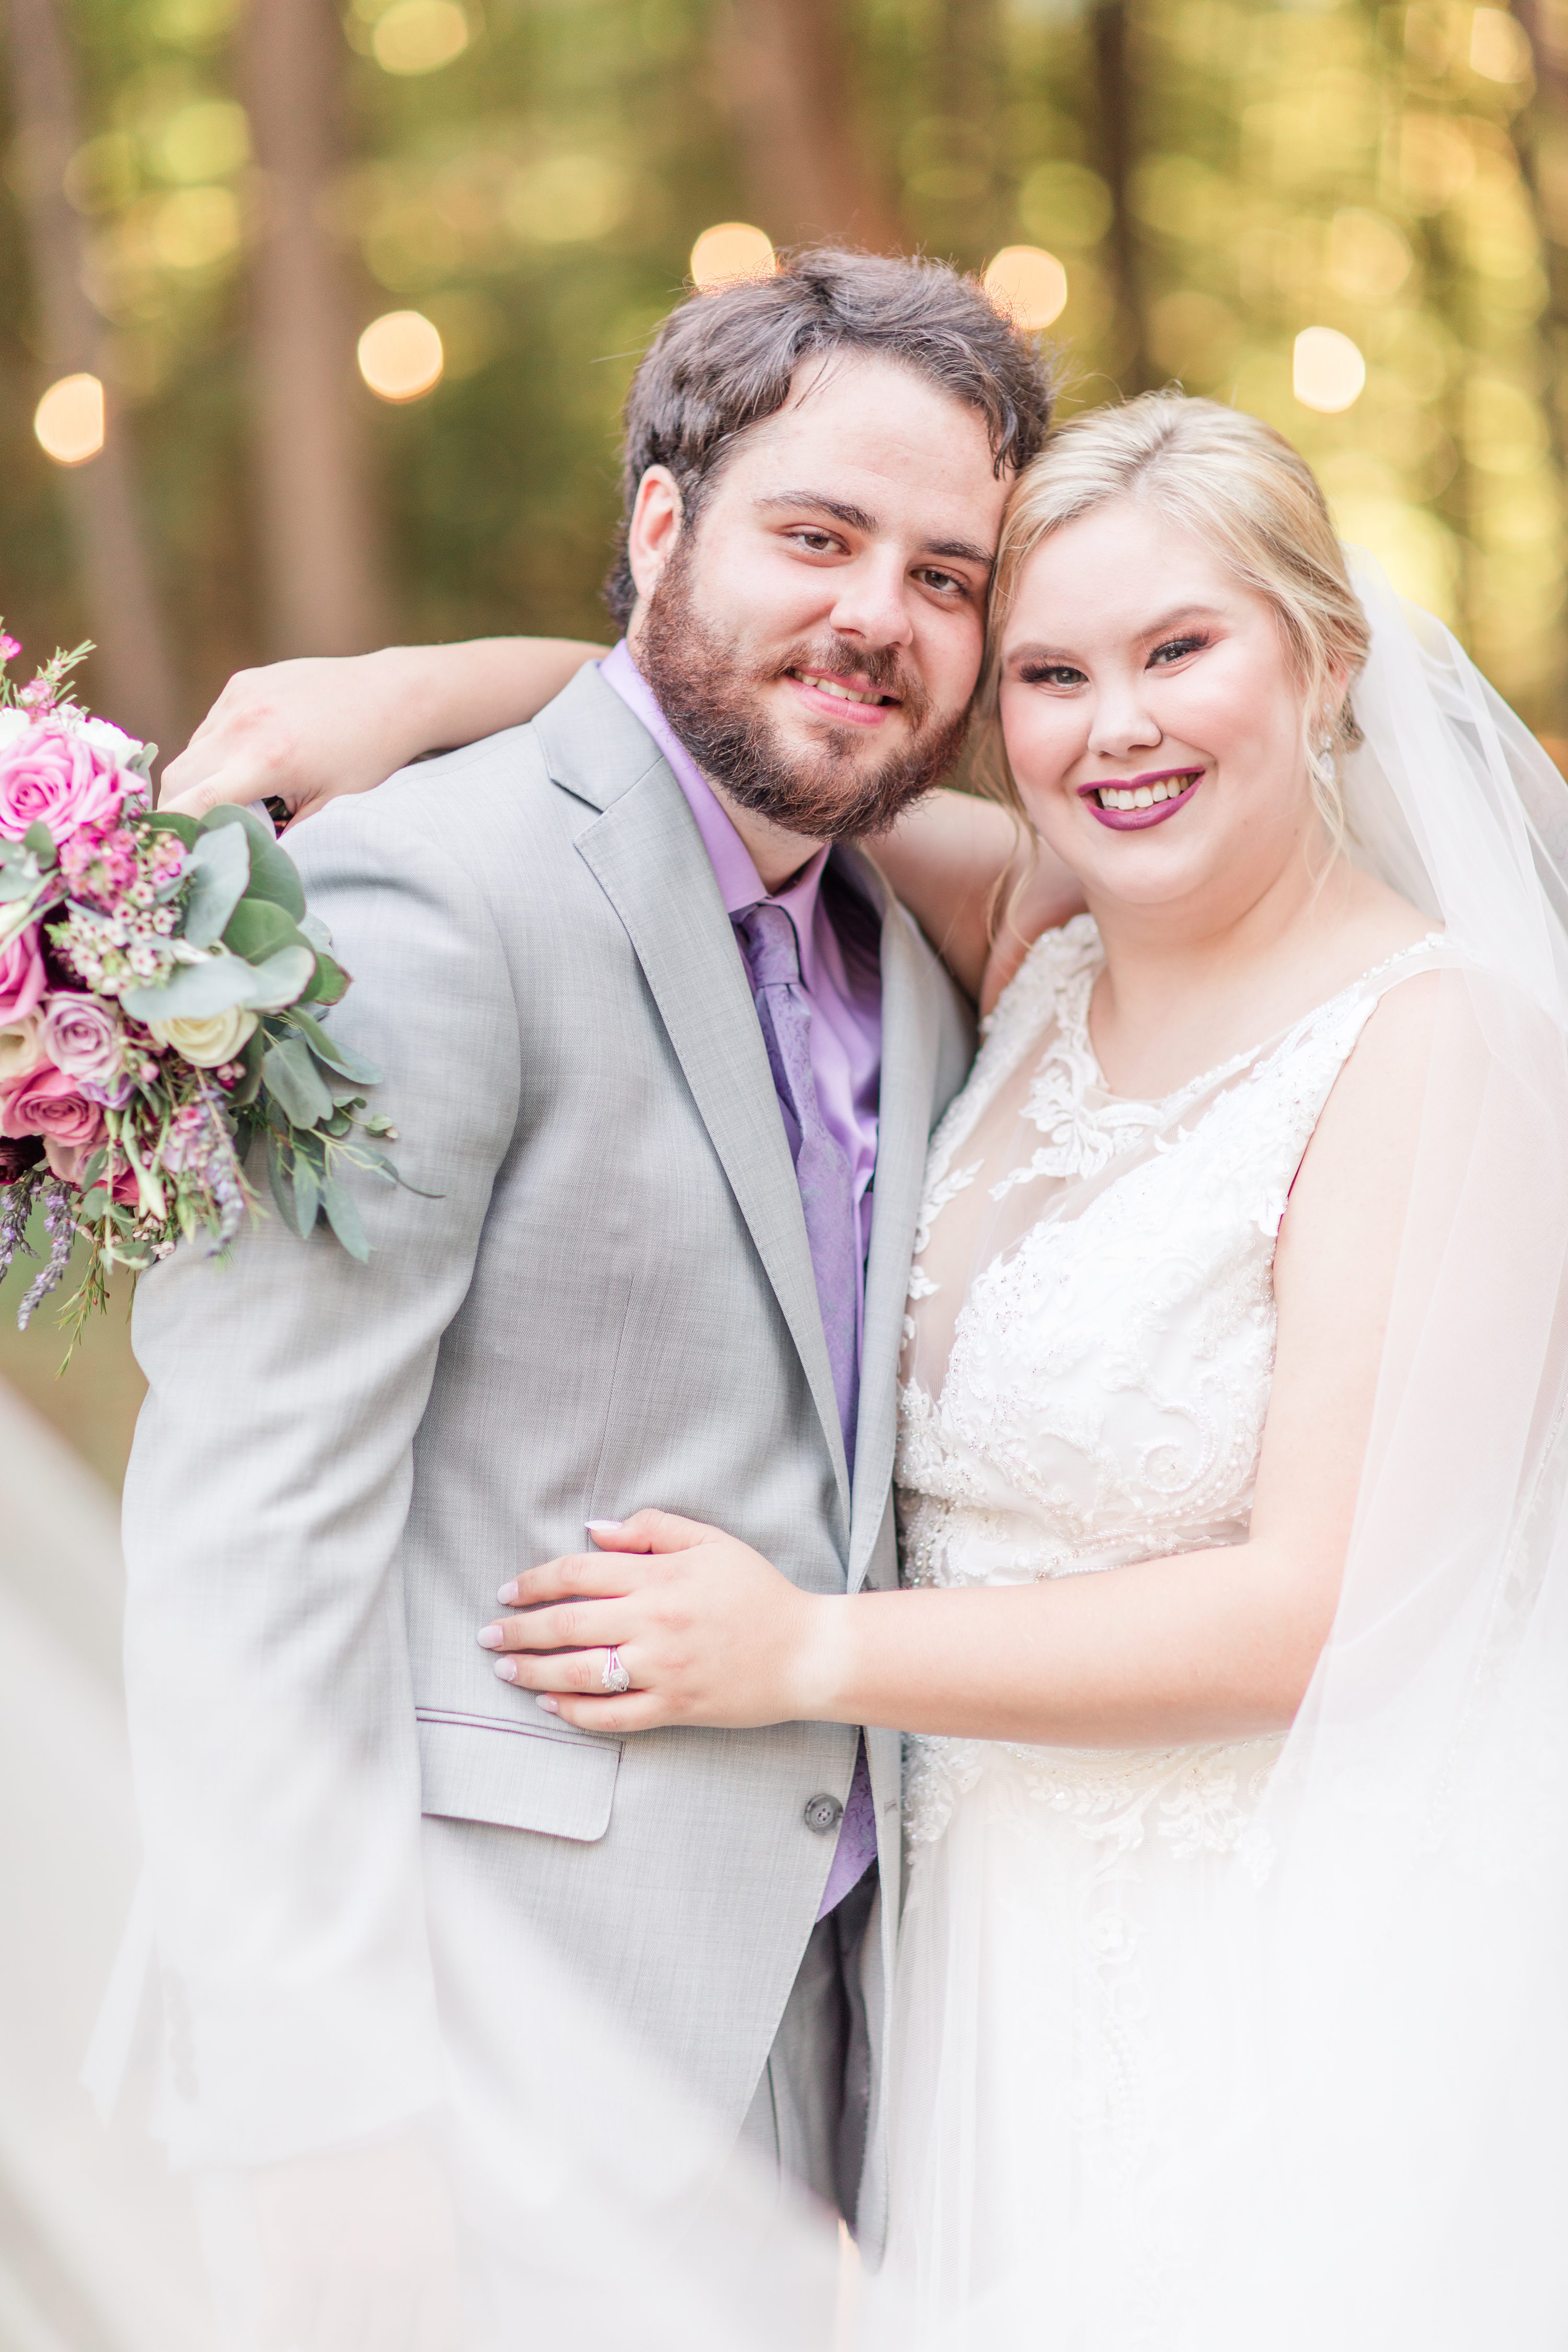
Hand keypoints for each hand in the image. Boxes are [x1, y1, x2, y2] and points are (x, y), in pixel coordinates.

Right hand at [158, 651, 426, 825]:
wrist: (391, 695)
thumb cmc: (367, 756)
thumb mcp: (329, 806)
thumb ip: (283, 833)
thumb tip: (245, 853)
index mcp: (265, 761)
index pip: (194, 801)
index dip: (175, 828)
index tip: (172, 847)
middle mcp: (243, 725)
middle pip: (178, 776)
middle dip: (178, 805)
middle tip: (195, 828)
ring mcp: (239, 698)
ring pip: (193, 748)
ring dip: (200, 775)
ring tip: (237, 789)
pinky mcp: (243, 683)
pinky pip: (213, 723)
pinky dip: (218, 746)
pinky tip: (253, 753)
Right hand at [245, 2128, 461, 2351]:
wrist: (336, 2097)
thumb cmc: (387, 2149)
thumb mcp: (432, 2202)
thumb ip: (429, 2264)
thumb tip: (418, 2319)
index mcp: (434, 2257)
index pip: (439, 2340)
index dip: (418, 2350)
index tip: (400, 2342)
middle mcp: (395, 2272)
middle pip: (380, 2349)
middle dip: (365, 2345)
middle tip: (353, 2327)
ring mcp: (344, 2270)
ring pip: (333, 2349)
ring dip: (324, 2343)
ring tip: (322, 2328)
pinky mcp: (295, 2262)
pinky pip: (282, 2333)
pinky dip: (278, 2340)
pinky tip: (283, 2331)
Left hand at [476, 1509, 838, 1731]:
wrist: (806, 1652)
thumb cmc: (758, 1592)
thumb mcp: (712, 1542)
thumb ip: (652, 1528)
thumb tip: (593, 1531)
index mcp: (660, 1577)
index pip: (577, 1574)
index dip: (534, 1581)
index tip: (508, 1591)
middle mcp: (654, 1623)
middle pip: (567, 1623)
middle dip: (519, 1629)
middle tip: (487, 1634)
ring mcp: (662, 1669)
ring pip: (579, 1672)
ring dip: (533, 1670)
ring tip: (505, 1668)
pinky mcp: (675, 1708)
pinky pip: (612, 1715)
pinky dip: (574, 1711)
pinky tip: (549, 1703)